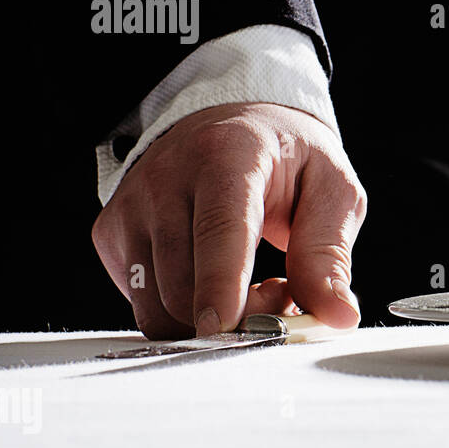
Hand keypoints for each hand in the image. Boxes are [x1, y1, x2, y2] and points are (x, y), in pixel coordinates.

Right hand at [92, 102, 367, 338]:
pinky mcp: (111, 234)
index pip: (218, 229)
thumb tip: (337, 315)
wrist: (231, 123)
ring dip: (208, 320)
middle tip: (280, 294)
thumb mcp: (332, 191)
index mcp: (228, 156)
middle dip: (238, 315)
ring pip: (157, 305)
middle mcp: (166, 178)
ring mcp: (130, 206)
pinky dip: (180, 311)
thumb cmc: (287, 158)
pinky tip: (212, 281)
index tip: (226, 324)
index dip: (220, 284)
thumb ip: (329, 254)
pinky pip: (142, 304)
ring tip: (248, 286)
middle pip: (184, 285)